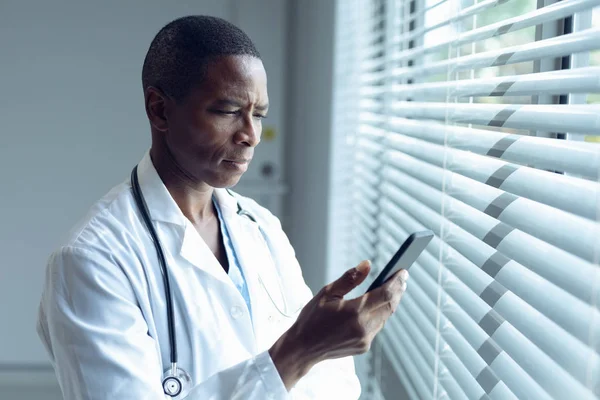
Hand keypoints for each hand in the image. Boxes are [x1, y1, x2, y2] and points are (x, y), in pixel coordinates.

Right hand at [269, 260, 408, 389]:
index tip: (403, 271)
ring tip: (389, 289)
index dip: (397, 282)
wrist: (303, 348)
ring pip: (385, 317)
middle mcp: (363, 327)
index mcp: (354, 311)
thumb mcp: (327, 293)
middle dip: (397, 291)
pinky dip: (379, 314)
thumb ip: (349, 278)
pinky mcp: (364, 346)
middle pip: (390, 306)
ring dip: (389, 303)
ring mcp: (365, 339)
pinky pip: (377, 327)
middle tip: (401, 278)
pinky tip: (375, 307)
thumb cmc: (312, 318)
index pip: (386, 294)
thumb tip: (367, 264)